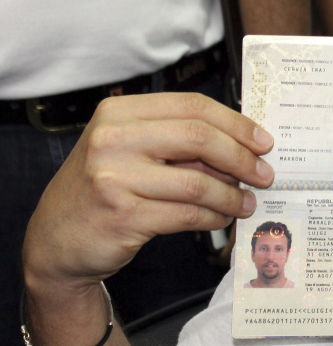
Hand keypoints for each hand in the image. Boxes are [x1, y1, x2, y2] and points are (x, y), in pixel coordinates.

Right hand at [22, 92, 274, 292]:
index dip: (235, 123)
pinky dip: (213, 217)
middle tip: (264, 174)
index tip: (263, 141)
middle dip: (241, 157)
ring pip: (197, 181)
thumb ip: (178, 141)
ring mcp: (114, 177)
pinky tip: (222, 218)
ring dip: (231, 195)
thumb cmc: (103, 188)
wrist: (55, 240)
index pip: (192, 106)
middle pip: (199, 137)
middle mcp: (112, 139)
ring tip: (246, 202)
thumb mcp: (132, 150)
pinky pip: (186, 214)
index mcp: (119, 112)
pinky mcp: (123, 215)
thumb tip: (243, 145)